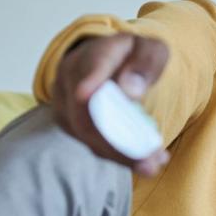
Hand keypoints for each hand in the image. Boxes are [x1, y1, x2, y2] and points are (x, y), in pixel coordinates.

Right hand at [51, 33, 170, 175]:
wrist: (113, 63)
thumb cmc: (135, 57)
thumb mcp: (151, 51)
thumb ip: (146, 63)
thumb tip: (130, 90)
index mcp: (93, 53)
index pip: (90, 65)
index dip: (88, 79)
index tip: (84, 94)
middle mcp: (71, 77)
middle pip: (85, 111)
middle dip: (117, 141)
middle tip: (150, 160)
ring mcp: (64, 102)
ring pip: (85, 134)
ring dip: (119, 154)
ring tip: (151, 164)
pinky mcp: (68, 123)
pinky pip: (88, 142)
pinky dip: (115, 155)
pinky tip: (141, 160)